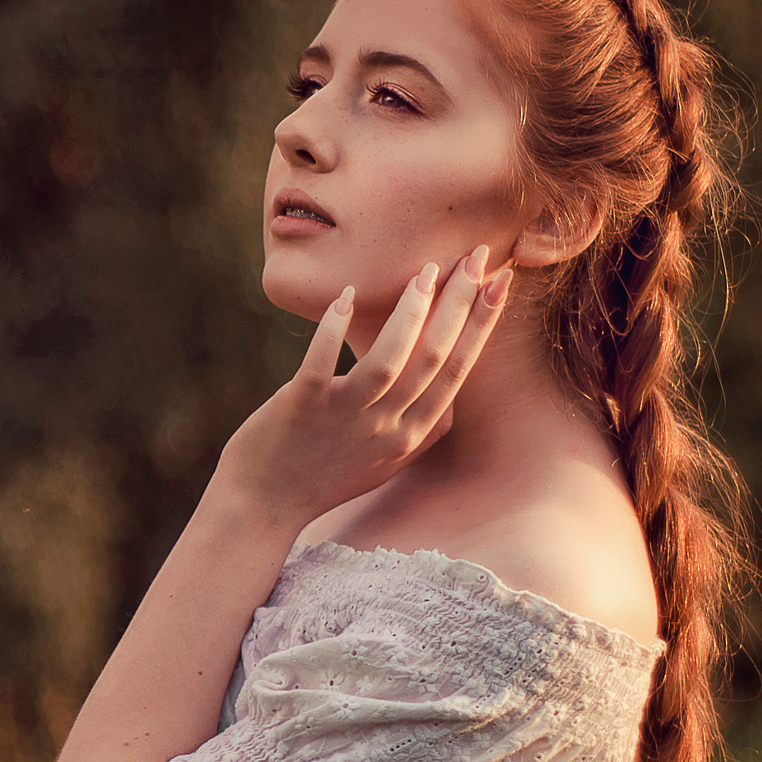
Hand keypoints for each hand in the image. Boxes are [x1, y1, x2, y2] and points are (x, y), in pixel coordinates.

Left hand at [211, 244, 511, 529]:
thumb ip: (421, 432)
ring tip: (423, 271)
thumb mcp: (386, 462)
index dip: (481, 324)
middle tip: (476, 254)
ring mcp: (346, 418)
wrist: (263, 507)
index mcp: (411, 435)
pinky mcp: (302, 407)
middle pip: (435, 358)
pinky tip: (345, 297)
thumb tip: (451, 404)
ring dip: (411, 311)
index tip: (498, 281)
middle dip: (460, 303)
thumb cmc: (324, 477)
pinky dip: (334, 328)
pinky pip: (322, 362)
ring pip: (391, 360)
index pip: (458, 371)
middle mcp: (386, 428)